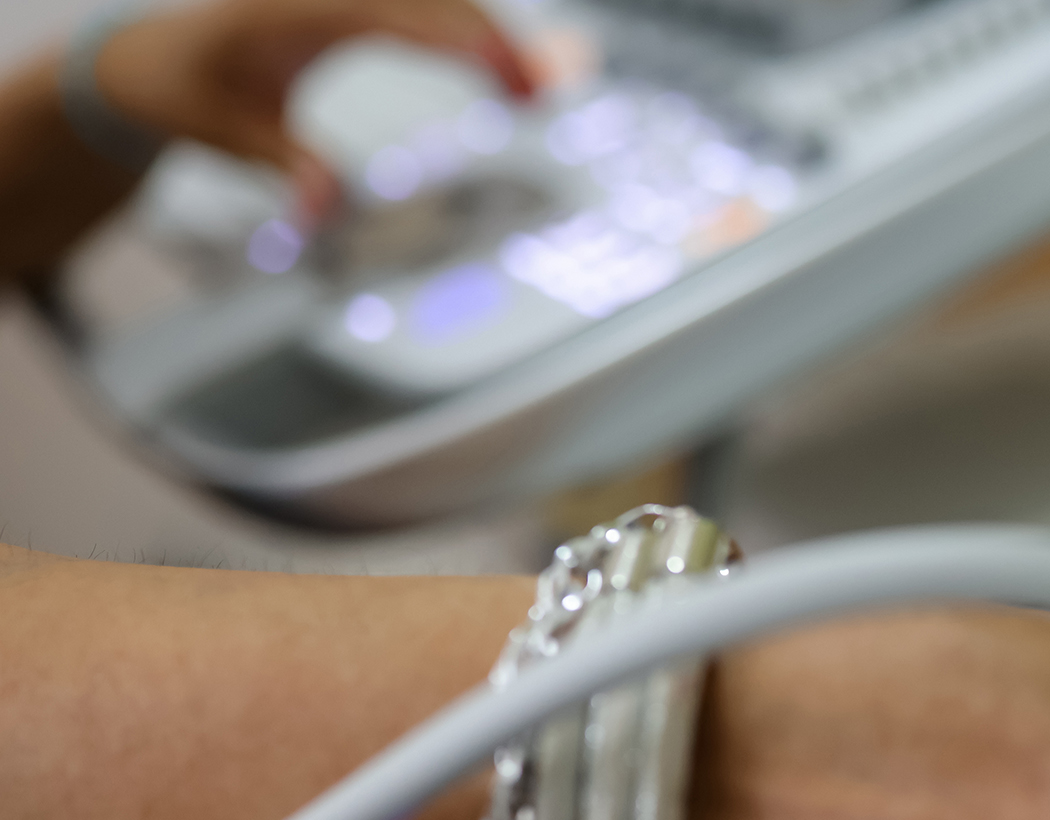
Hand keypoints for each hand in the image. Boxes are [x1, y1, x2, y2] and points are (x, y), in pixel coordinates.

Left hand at [94, 0, 537, 219]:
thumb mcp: (228, 134)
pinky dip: (468, 35)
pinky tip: (502, 71)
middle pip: (436, 1)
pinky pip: (425, 11)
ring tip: (539, 88)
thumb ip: (286, 165)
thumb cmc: (183, 89)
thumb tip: (322, 213)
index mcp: (294, 8)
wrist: (143, 54)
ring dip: (492, 37)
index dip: (466, 41)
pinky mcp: (355, 5)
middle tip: (551, 93)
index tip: (515, 77)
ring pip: (439, 1)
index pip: (401, 14)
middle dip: (500, 40)